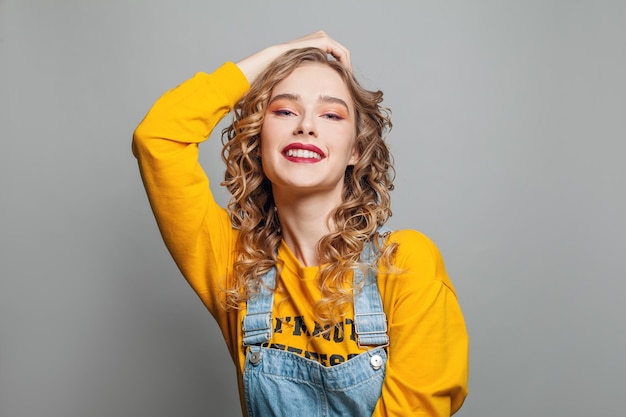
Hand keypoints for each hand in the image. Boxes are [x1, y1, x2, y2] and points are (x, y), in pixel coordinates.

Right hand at [235, 30, 350, 83]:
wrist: (278, 59)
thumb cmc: (287, 68)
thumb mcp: (305, 72)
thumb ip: (313, 74)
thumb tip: (318, 90)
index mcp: (318, 44)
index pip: (336, 56)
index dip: (341, 69)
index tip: (342, 83)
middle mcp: (321, 38)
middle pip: (341, 55)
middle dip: (345, 69)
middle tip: (348, 84)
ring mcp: (323, 37)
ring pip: (343, 54)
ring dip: (346, 67)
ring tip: (347, 81)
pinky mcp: (324, 40)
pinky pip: (341, 53)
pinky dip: (345, 64)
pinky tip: (344, 76)